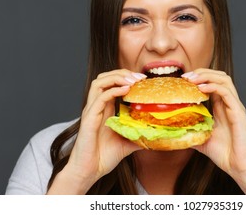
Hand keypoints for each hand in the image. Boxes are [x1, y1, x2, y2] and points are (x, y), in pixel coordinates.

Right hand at [48, 69, 145, 193]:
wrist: (89, 172)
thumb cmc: (103, 157)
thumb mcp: (127, 142)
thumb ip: (139, 134)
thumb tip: (156, 133)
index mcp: (104, 108)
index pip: (111, 83)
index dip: (126, 77)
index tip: (143, 80)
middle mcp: (97, 106)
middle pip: (104, 77)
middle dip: (122, 73)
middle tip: (139, 77)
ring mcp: (92, 111)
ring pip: (99, 82)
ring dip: (117, 77)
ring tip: (132, 80)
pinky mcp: (89, 118)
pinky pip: (100, 98)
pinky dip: (113, 90)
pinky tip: (126, 90)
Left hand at [182, 69, 245, 193]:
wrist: (239, 166)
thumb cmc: (224, 153)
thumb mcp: (201, 138)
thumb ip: (191, 131)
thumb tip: (173, 130)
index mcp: (221, 107)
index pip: (212, 83)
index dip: (198, 77)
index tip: (182, 80)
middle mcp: (229, 103)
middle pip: (219, 76)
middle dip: (202, 72)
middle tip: (186, 76)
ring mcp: (234, 106)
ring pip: (224, 79)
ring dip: (207, 76)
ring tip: (192, 79)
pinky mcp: (238, 112)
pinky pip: (226, 92)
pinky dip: (213, 86)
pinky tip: (201, 89)